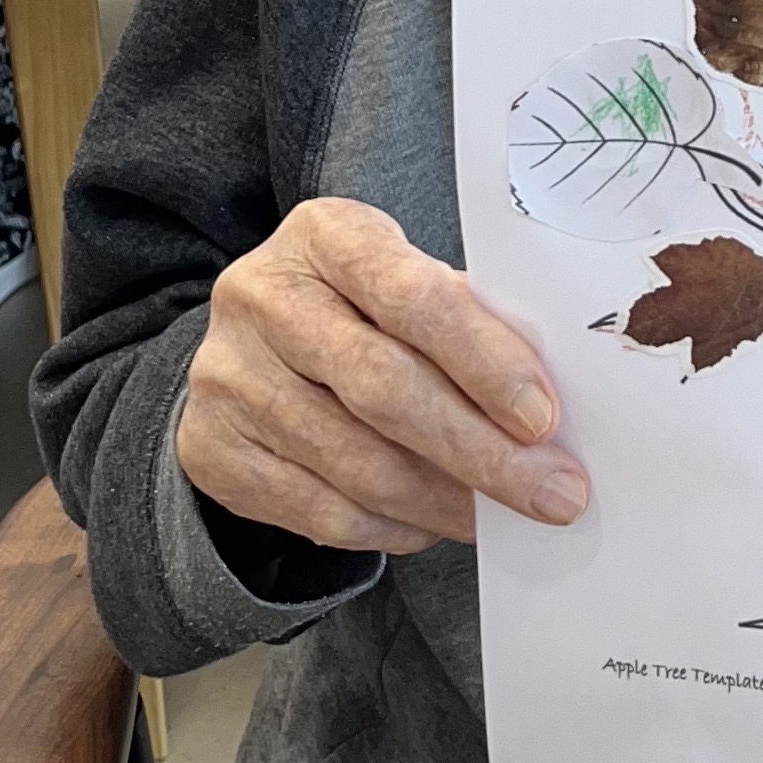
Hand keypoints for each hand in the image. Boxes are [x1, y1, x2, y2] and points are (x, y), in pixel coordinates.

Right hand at [176, 198, 589, 553]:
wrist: (249, 343)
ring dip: (444, 500)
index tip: (546, 419)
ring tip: (501, 516)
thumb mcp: (405, 279)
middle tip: (553, 491)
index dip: (484, 361)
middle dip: (481, 451)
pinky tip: (435, 525)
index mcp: (324, 234)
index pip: (413, 296)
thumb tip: (551, 408)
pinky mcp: (209, 449)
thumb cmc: (361, 306)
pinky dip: (391, 528)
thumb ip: (466, 322)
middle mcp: (261, 296)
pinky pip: (318, 512)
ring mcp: (226, 376)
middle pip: (383, 387)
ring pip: (354, 462)